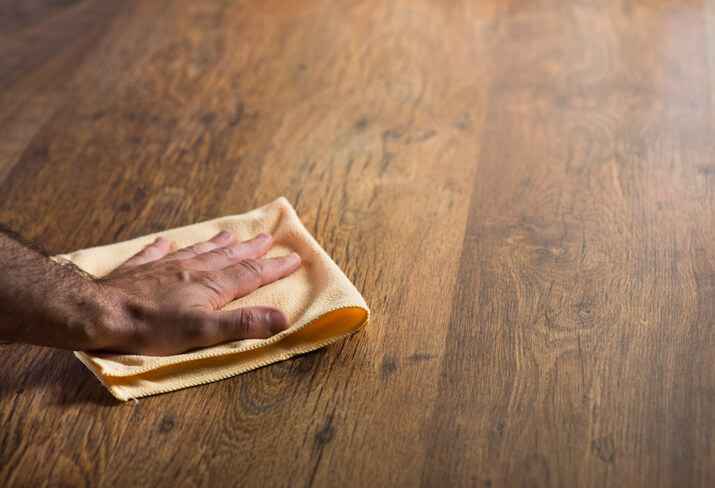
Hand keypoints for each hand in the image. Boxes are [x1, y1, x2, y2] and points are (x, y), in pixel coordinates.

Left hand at [96, 231, 300, 354]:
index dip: (273, 268)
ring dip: (217, 244)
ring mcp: (164, 268)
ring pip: (197, 252)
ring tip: (230, 235)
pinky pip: (154, 254)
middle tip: (267, 238)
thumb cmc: (152, 327)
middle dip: (250, 250)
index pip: (249, 275)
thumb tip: (282, 318)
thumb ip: (243, 324)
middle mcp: (191, 271)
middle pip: (227, 258)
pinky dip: (163, 248)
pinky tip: (166, 243)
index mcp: (210, 286)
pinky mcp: (138, 271)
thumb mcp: (203, 332)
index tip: (293, 258)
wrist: (100, 313)